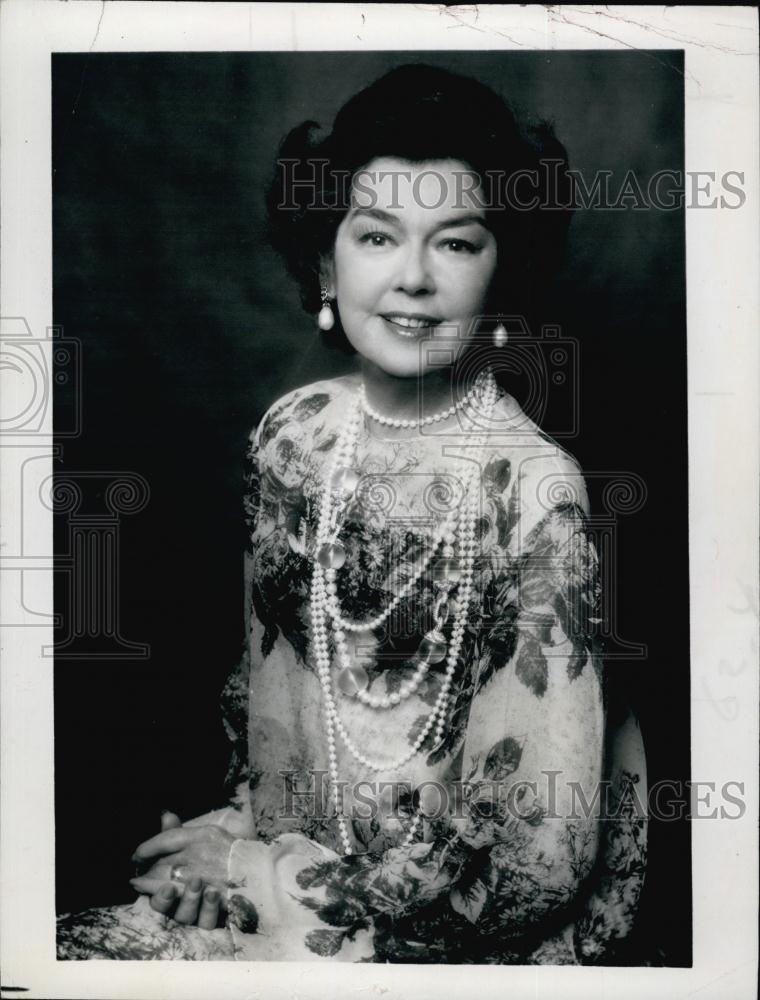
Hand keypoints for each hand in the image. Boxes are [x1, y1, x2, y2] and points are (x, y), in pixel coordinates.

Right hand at [130, 811, 233, 927]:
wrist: (249, 866)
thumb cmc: (214, 853)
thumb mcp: (197, 839)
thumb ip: (179, 833)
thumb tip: (167, 816)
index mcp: (170, 885)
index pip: (152, 890)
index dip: (147, 887)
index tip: (141, 880)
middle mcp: (180, 902)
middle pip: (164, 909)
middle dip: (163, 900)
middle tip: (168, 888)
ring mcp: (199, 911)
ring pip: (185, 916)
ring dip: (188, 900)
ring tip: (197, 883)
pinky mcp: (217, 917)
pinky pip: (208, 921)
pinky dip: (208, 909)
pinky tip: (213, 893)